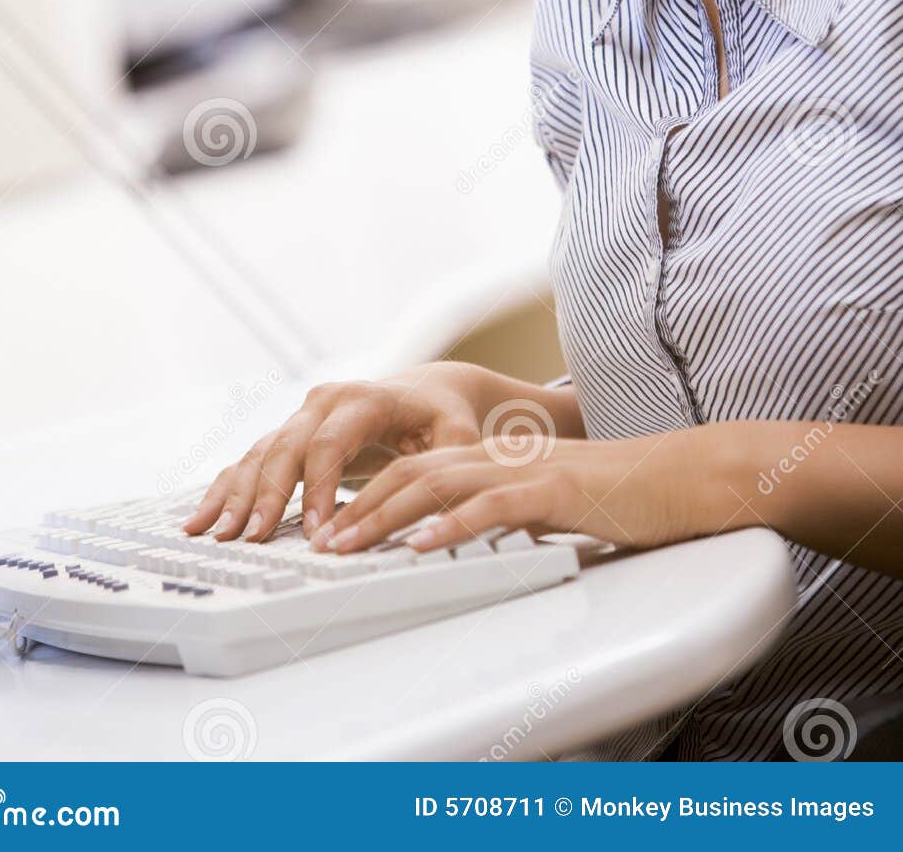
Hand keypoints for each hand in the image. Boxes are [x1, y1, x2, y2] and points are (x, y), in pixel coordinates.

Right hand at [182, 362, 500, 542]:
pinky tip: (201, 520)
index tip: (318, 535)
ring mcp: (300, 417)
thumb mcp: (457, 435)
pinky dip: (226, 490)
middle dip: (266, 495)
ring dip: (237, 495)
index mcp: (363, 399)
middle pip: (284, 448)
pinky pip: (250, 462)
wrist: (427, 391)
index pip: (331, 444)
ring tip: (217, 534)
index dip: (319, 489)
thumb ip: (448, 465)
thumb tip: (439, 504)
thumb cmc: (443, 418)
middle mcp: (323, 402)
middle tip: (252, 538)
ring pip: (259, 454)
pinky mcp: (288, 436)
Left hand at [310, 426, 740, 554]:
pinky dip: (452, 525)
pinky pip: (493, 507)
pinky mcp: (555, 491)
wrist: (681, 478)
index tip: (331, 528)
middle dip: (358, 508)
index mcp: (492, 457)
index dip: (367, 496)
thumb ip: (500, 513)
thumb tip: (457, 539)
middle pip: (410, 471)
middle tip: (319, 542)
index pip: (413, 468)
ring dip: (386, 517)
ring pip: (438, 483)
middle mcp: (498, 456)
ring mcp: (525, 470)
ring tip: (349, 545)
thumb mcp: (543, 502)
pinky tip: (423, 545)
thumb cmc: (618, 496)